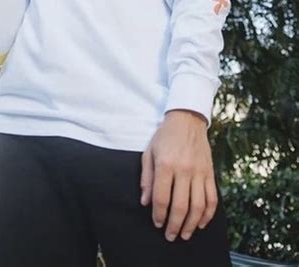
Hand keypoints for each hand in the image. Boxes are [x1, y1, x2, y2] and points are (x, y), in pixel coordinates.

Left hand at [140, 109, 217, 241]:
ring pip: (198, 206)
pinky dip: (208, 214)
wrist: (187, 119)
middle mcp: (184, 170)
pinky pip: (212, 198)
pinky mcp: (210, 173)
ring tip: (185, 234)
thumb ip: (147, 177)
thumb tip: (145, 202)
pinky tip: (201, 223)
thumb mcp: (149, 152)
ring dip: (192, 225)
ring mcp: (200, 172)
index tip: (156, 223)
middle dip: (175, 225)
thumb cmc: (165, 136)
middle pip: (181, 206)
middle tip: (170, 236)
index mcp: (166, 164)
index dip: (159, 214)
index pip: (162, 198)